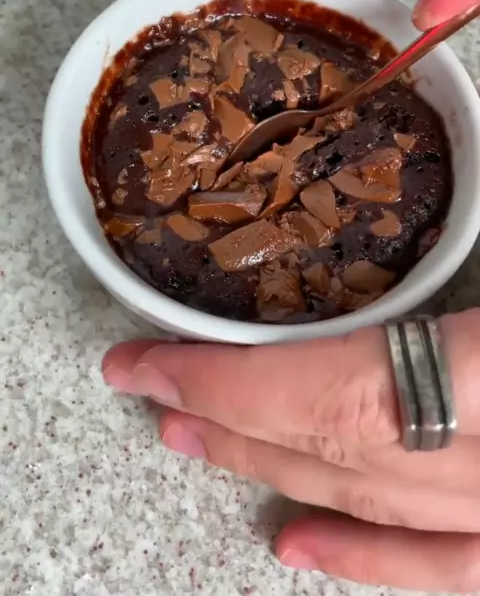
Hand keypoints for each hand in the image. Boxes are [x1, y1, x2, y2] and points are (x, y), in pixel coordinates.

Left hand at [103, 308, 479, 590]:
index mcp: (478, 381)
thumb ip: (439, 301)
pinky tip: (293, 546)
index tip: (147, 365)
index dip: (225, 382)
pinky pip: (434, 566)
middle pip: (322, 445)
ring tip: (191, 440)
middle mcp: (474, 462)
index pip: (321, 393)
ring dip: (268, 468)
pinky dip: (362, 558)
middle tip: (155, 391)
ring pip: (359, 499)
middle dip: (227, 417)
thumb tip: (367, 278)